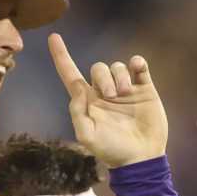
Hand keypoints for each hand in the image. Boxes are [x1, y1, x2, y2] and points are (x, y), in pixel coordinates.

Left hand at [49, 33, 166, 168]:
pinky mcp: (144, 89)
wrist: (140, 158)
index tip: (53, 37)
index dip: (61, 56)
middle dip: (104, 77)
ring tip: (126, 94)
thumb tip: (76, 87)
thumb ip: (77, 112)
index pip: (70, 74)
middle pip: (98, 68)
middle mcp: (104, 92)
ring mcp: (125, 89)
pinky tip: (137, 68)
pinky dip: (137, 63)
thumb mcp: (87, 136)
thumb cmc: (111, 151)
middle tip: (113, 96)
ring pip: (118, 66)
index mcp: (87, 101)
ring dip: (120, 76)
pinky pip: (139, 66)